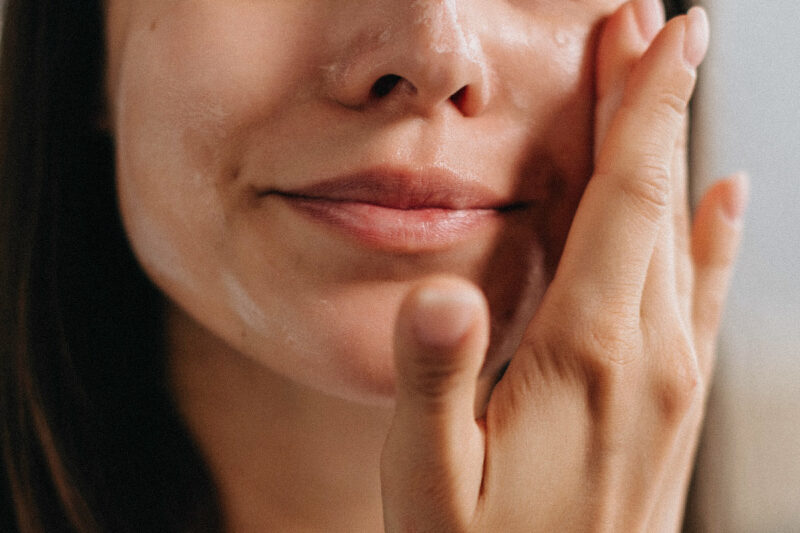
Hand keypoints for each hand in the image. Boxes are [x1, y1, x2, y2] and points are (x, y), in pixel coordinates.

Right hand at [381, 2, 746, 530]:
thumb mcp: (427, 480)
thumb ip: (434, 383)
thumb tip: (440, 293)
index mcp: (587, 355)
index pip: (625, 200)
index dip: (642, 109)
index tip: (661, 33)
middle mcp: (648, 356)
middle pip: (659, 200)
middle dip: (654, 105)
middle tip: (651, 26)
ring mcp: (671, 382)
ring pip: (686, 237)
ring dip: (677, 153)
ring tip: (668, 86)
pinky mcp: (672, 405)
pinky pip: (706, 295)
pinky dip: (718, 236)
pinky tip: (729, 203)